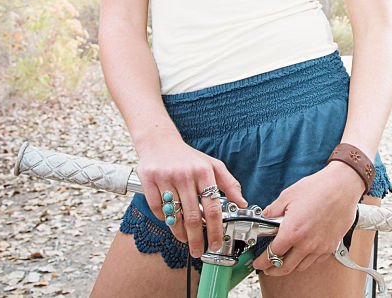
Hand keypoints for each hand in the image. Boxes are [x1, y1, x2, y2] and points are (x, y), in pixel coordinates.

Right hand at [136, 135, 247, 258]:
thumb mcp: (212, 165)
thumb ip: (229, 184)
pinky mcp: (149, 180)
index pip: (212, 207)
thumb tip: (242, 203)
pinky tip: (170, 220)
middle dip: (196, 239)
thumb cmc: (188, 157)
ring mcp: (166, 177)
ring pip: (174, 216)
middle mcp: (185, 174)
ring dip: (180, 233)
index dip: (215, 229)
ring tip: (185, 239)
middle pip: (193, 216)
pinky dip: (165, 219)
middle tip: (198, 251)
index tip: (215, 243)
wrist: (159, 141)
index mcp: (204, 171)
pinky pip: (157, 209)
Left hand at [253, 162, 365, 274]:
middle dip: (272, 270)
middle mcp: (306, 244)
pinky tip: (302, 253)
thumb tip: (265, 218)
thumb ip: (272, 211)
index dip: (261, 261)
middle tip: (267, 268)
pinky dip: (306, 261)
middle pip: (285, 268)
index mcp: (292, 232)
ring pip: (300, 267)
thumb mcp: (288, 196)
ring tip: (284, 260)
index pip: (271, 255)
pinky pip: (315, 261)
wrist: (343, 186)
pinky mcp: (331, 246)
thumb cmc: (318, 188)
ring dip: (289, 266)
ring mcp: (320, 247)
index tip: (258, 262)